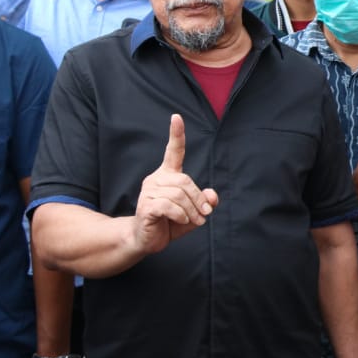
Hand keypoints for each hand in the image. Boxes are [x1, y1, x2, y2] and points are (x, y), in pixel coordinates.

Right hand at [132, 115, 218, 254]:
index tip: (176, 117)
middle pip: (185, 181)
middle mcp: (156, 179)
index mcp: (168, 175)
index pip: (173, 151)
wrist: (147, 240)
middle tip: (205, 214)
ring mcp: (148, 192)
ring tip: (195, 220)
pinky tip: (181, 220)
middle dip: (199, 199)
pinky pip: (168, 206)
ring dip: (192, 210)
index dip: (176, 134)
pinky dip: (180, 215)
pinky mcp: (145, 206)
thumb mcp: (194, 212)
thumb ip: (205, 202)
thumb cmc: (170, 223)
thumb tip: (212, 196)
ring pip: (179, 194)